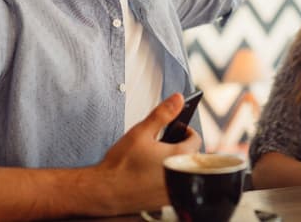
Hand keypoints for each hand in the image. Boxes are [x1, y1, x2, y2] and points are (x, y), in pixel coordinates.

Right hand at [95, 93, 201, 214]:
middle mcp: (180, 176)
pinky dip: (166, 179)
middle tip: (162, 143)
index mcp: (179, 157)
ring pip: (181, 171)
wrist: (104, 192)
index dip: (186, 131)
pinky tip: (149, 174)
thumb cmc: (120, 165)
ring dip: (174, 164)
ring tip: (155, 159)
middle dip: (180, 147)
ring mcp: (173, 190)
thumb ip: (162, 114)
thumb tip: (178, 99)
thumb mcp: (141, 132)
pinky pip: (172, 186)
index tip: (176, 130)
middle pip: (190, 156)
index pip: (195, 140)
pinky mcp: (164, 200)